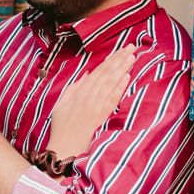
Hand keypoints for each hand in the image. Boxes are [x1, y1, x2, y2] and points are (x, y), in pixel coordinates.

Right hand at [47, 47, 135, 163]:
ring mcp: (96, 106)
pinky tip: (127, 77)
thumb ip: (74, 87)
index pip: (98, 72)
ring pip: (111, 83)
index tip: (121, 50)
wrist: (65, 146)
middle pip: (107, 74)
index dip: (110, 60)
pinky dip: (120, 87)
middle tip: (131, 47)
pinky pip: (113, 99)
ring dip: (122, 69)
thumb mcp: (61, 103)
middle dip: (119, 59)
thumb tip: (88, 74)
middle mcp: (89, 97)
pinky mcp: (102, 116)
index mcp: (79, 92)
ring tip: (132, 57)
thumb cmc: (61, 125)